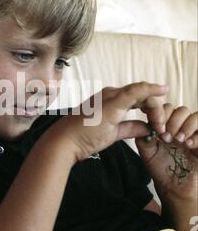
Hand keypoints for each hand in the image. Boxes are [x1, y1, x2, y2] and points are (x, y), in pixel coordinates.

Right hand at [49, 82, 168, 162]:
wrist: (66, 141)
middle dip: (157, 111)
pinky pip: (137, 90)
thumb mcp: (113, 133)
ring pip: (143, 93)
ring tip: (161, 126)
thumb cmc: (84, 138)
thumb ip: (130, 128)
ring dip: (156, 109)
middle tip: (163, 129)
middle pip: (143, 96)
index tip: (159, 126)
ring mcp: (111, 95)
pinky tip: (163, 90)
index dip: (152, 110)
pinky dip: (151, 89)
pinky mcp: (112, 101)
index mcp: (110, 100)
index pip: (138, 99)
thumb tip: (147, 129)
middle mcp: (111, 94)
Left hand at [135, 104, 197, 200]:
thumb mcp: (147, 152)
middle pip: (181, 110)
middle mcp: (181, 127)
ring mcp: (194, 134)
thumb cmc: (161, 170)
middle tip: (167, 137)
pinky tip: (188, 145)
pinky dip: (196, 136)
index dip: (161, 115)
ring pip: (195, 116)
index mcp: (167, 126)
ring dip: (186, 126)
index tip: (157, 128)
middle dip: (173, 121)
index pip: (166, 109)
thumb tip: (145, 123)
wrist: (174, 189)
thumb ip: (144, 136)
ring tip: (179, 140)